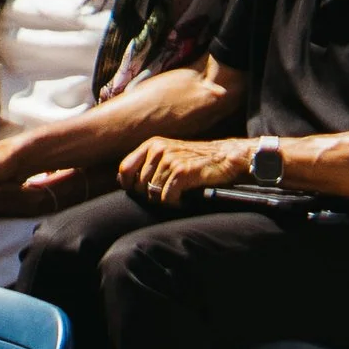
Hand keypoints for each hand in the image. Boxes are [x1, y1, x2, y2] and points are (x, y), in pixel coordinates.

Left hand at [119, 132, 249, 207]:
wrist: (226, 157)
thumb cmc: (197, 160)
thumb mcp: (169, 154)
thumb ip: (147, 164)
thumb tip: (122, 181)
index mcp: (152, 145)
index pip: (125, 169)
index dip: (129, 185)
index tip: (141, 193)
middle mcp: (159, 150)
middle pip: (139, 185)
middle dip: (151, 196)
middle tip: (167, 196)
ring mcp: (170, 160)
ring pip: (153, 193)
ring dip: (165, 201)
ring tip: (178, 197)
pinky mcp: (182, 172)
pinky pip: (167, 197)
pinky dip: (174, 203)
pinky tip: (183, 200)